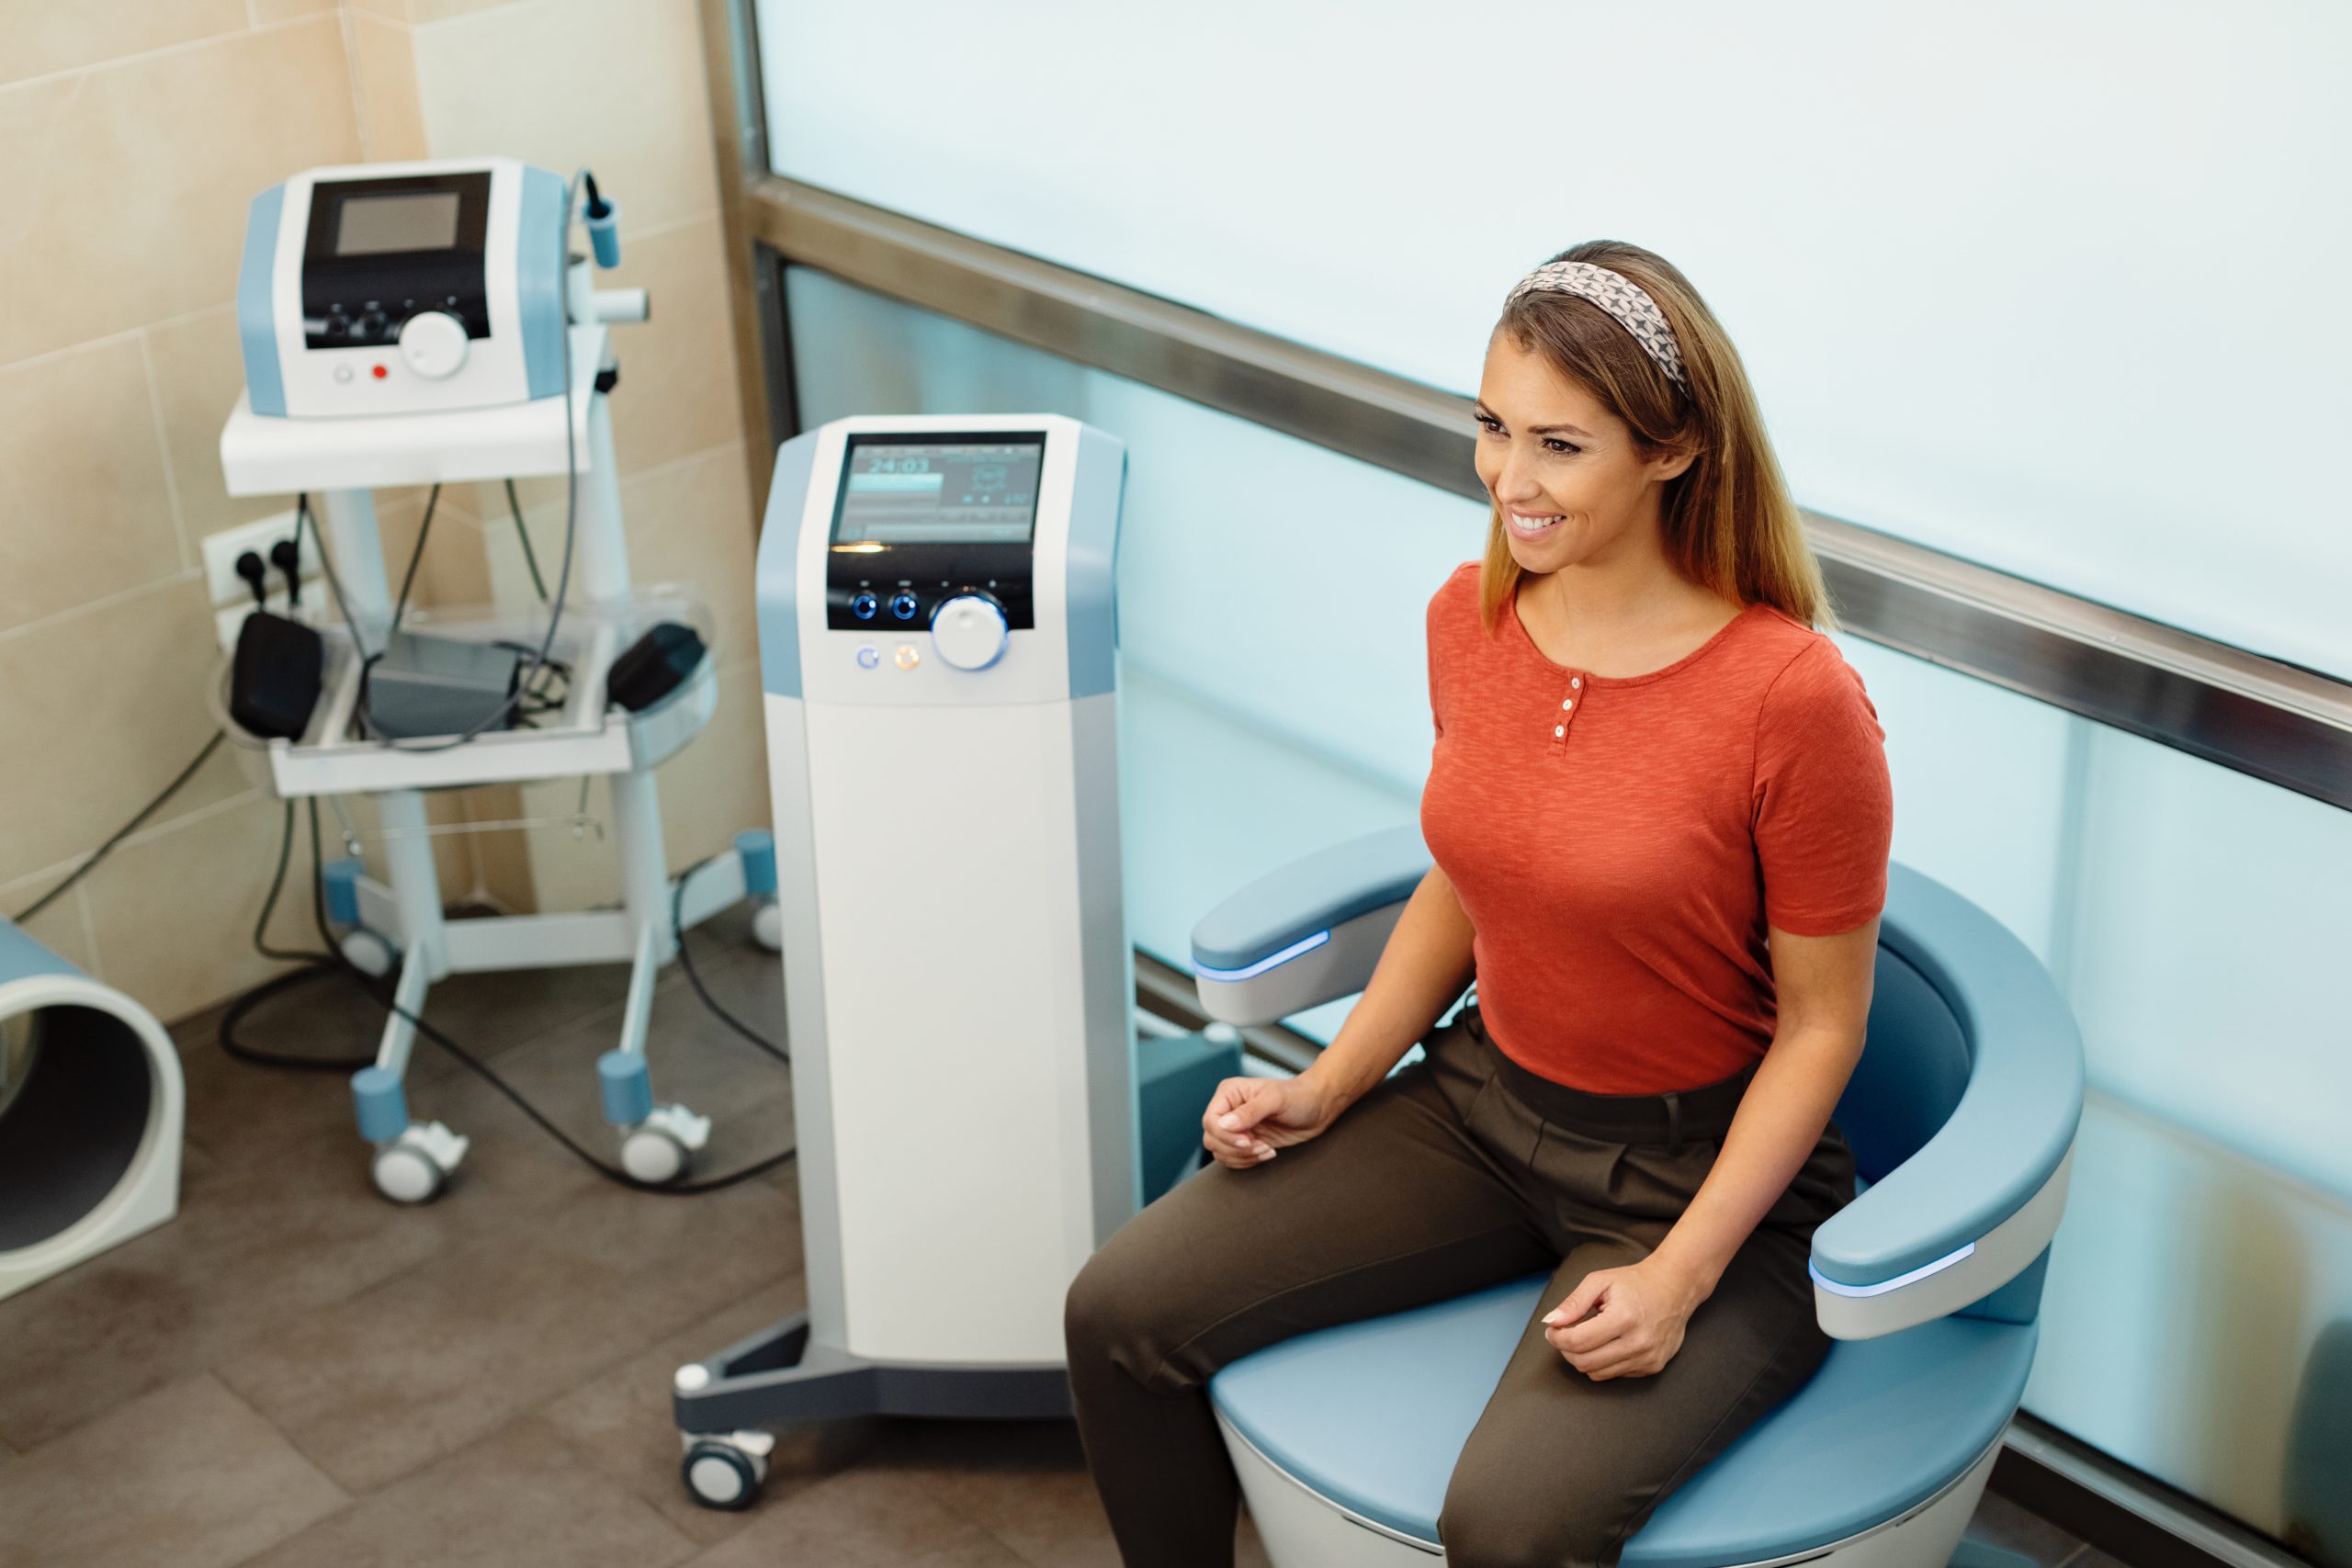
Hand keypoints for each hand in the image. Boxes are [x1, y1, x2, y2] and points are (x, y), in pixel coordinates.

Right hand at [1201, 1076, 1341, 1169]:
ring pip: (1220, 1152)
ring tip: (1265, 1149)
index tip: (1247, 1140)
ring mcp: (1237, 1127)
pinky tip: (1267, 1152)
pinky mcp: (1246, 1142)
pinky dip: (1247, 1161)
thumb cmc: (1299, 1096)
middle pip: (1212, 1139)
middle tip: (1260, 1145)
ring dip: (1242, 1157)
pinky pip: (1233, 1159)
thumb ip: (1250, 1111)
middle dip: (1235, 1148)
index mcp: (1230, 1093)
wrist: (1317, 1107)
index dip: (1225, 1135)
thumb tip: (1225, 1124)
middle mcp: (1229, 1110)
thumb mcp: (1275, 1099)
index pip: (1211, 1120)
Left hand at [1542, 1259, 1707, 1380]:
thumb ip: (1573, 1303)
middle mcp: (1638, 1343)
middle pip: (1585, 1363)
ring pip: (1597, 1373)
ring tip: (1586, 1337)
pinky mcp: (1652, 1367)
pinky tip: (1608, 1343)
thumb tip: (1551, 1321)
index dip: (1557, 1338)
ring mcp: (1647, 1358)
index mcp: (1624, 1318)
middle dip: (1567, 1350)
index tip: (1552, 1330)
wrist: (1675, 1288)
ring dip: (1584, 1358)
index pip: (1578, 1342)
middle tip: (1565, 1334)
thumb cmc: (1636, 1283)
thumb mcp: (1600, 1281)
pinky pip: (1615, 1374)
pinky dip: (1603, 1362)